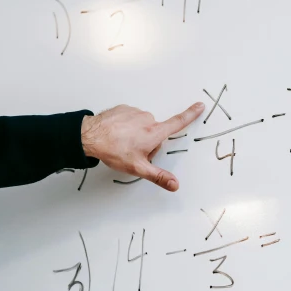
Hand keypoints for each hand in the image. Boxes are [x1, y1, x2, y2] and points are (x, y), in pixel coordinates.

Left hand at [81, 102, 204, 190]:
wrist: (90, 136)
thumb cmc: (114, 150)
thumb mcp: (138, 168)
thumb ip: (159, 176)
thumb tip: (175, 184)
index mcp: (154, 133)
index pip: (178, 123)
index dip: (191, 114)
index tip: (200, 106)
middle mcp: (147, 119)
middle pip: (155, 131)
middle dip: (149, 142)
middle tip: (134, 151)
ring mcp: (135, 112)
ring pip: (142, 125)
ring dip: (136, 134)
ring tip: (123, 143)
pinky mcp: (124, 109)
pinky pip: (131, 119)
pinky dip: (127, 126)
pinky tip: (117, 134)